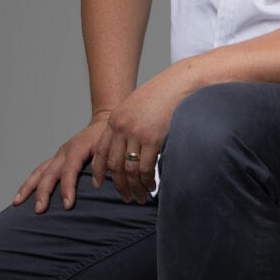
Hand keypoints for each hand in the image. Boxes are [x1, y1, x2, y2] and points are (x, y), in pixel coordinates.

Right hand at [13, 115, 110, 213]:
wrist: (105, 120)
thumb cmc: (110, 136)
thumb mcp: (111, 148)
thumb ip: (107, 164)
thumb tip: (107, 183)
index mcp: (79, 148)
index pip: (70, 170)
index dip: (68, 188)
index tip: (68, 206)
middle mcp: (65, 151)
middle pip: (50, 173)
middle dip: (44, 192)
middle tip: (40, 210)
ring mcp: (59, 155)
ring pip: (39, 171)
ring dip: (28, 187)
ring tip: (17, 203)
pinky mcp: (57, 158)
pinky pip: (40, 170)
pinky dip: (30, 183)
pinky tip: (21, 195)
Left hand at [92, 67, 191, 203]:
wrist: (181, 83)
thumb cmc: (164, 93)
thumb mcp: (138, 105)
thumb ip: (129, 124)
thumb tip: (128, 146)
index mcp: (115, 119)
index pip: (102, 151)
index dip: (99, 170)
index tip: (99, 184)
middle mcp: (122, 127)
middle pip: (114, 164)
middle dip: (119, 185)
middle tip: (126, 196)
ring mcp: (136, 133)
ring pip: (129, 169)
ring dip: (135, 187)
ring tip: (140, 197)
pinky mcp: (153, 139)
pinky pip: (145, 167)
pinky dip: (147, 180)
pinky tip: (151, 186)